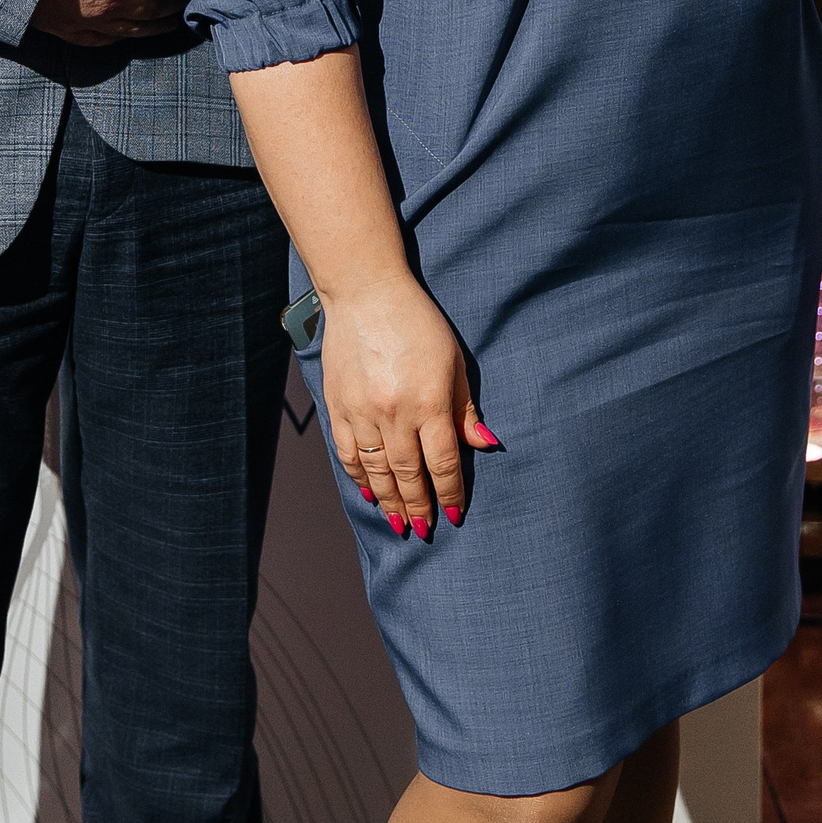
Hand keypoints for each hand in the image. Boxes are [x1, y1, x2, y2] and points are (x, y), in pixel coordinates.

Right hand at [30, 0, 195, 45]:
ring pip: (137, 30)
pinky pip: (106, 41)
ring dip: (159, 26)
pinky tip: (130, 34)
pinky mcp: (69, 29)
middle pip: (159, 8)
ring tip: (172, 21)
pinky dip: (124, 38)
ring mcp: (93, 21)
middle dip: (178, 2)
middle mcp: (118, 3)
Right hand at [319, 272, 494, 536]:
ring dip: (389, 501)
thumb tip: (484, 446)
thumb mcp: (454, 361)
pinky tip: (369, 492)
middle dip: (419, 506)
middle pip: (409, 475)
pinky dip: (359, 477)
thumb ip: (465, 408)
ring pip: (377, 471)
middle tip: (424, 530)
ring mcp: (362, 412)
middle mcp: (395, 414)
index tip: (454, 515)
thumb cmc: (417, 322)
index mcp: (429, 402)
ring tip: (400, 522)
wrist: (365, 292)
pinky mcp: (338, 406)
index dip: (449, 494)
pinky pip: (348, 453)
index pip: (443, 463)